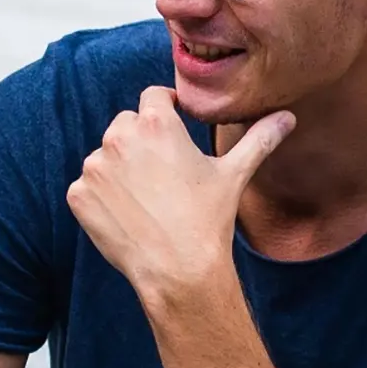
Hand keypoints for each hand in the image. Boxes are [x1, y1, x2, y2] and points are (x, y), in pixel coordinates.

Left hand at [67, 86, 293, 306]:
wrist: (178, 270)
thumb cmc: (208, 220)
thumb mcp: (234, 174)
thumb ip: (258, 139)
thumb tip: (287, 118)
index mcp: (157, 123)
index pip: (153, 97)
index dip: (166, 111)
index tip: (174, 129)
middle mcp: (119, 138)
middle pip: (126, 125)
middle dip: (141, 142)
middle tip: (163, 175)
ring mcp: (95, 167)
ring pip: (105, 157)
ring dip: (120, 170)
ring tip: (147, 200)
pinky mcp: (78, 195)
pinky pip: (87, 187)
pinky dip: (102, 198)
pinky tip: (128, 216)